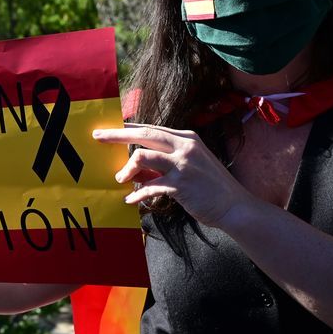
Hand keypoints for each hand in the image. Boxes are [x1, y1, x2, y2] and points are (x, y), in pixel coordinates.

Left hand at [92, 123, 254, 228]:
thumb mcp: (188, 167)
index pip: (151, 128)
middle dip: (117, 135)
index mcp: (186, 138)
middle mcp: (185, 146)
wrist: (235, 206)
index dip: (129, 127)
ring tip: (120, 179)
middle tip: (97, 136)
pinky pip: (149, 187)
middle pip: (144, 135)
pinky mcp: (181, 185)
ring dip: (126, 169)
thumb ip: (162, 164)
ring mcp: (183, 165)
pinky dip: (137, 194)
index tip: (110, 128)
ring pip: (143, 157)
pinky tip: (131, 200)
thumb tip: (135, 166)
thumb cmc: (209, 187)